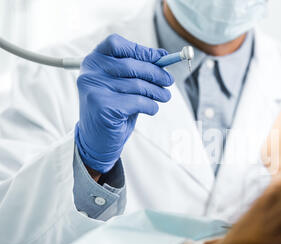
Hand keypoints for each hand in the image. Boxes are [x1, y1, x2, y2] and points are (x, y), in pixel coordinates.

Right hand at [75, 33, 173, 173]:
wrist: (98, 141)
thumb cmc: (114, 108)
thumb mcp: (124, 85)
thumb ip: (137, 70)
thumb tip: (163, 56)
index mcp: (92, 61)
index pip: (116, 44)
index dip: (141, 50)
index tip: (161, 58)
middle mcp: (90, 73)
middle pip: (131, 64)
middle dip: (156, 73)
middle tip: (169, 81)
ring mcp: (94, 89)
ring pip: (137, 85)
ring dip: (157, 91)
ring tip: (165, 96)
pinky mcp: (103, 107)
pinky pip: (138, 102)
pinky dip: (151, 106)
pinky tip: (152, 109)